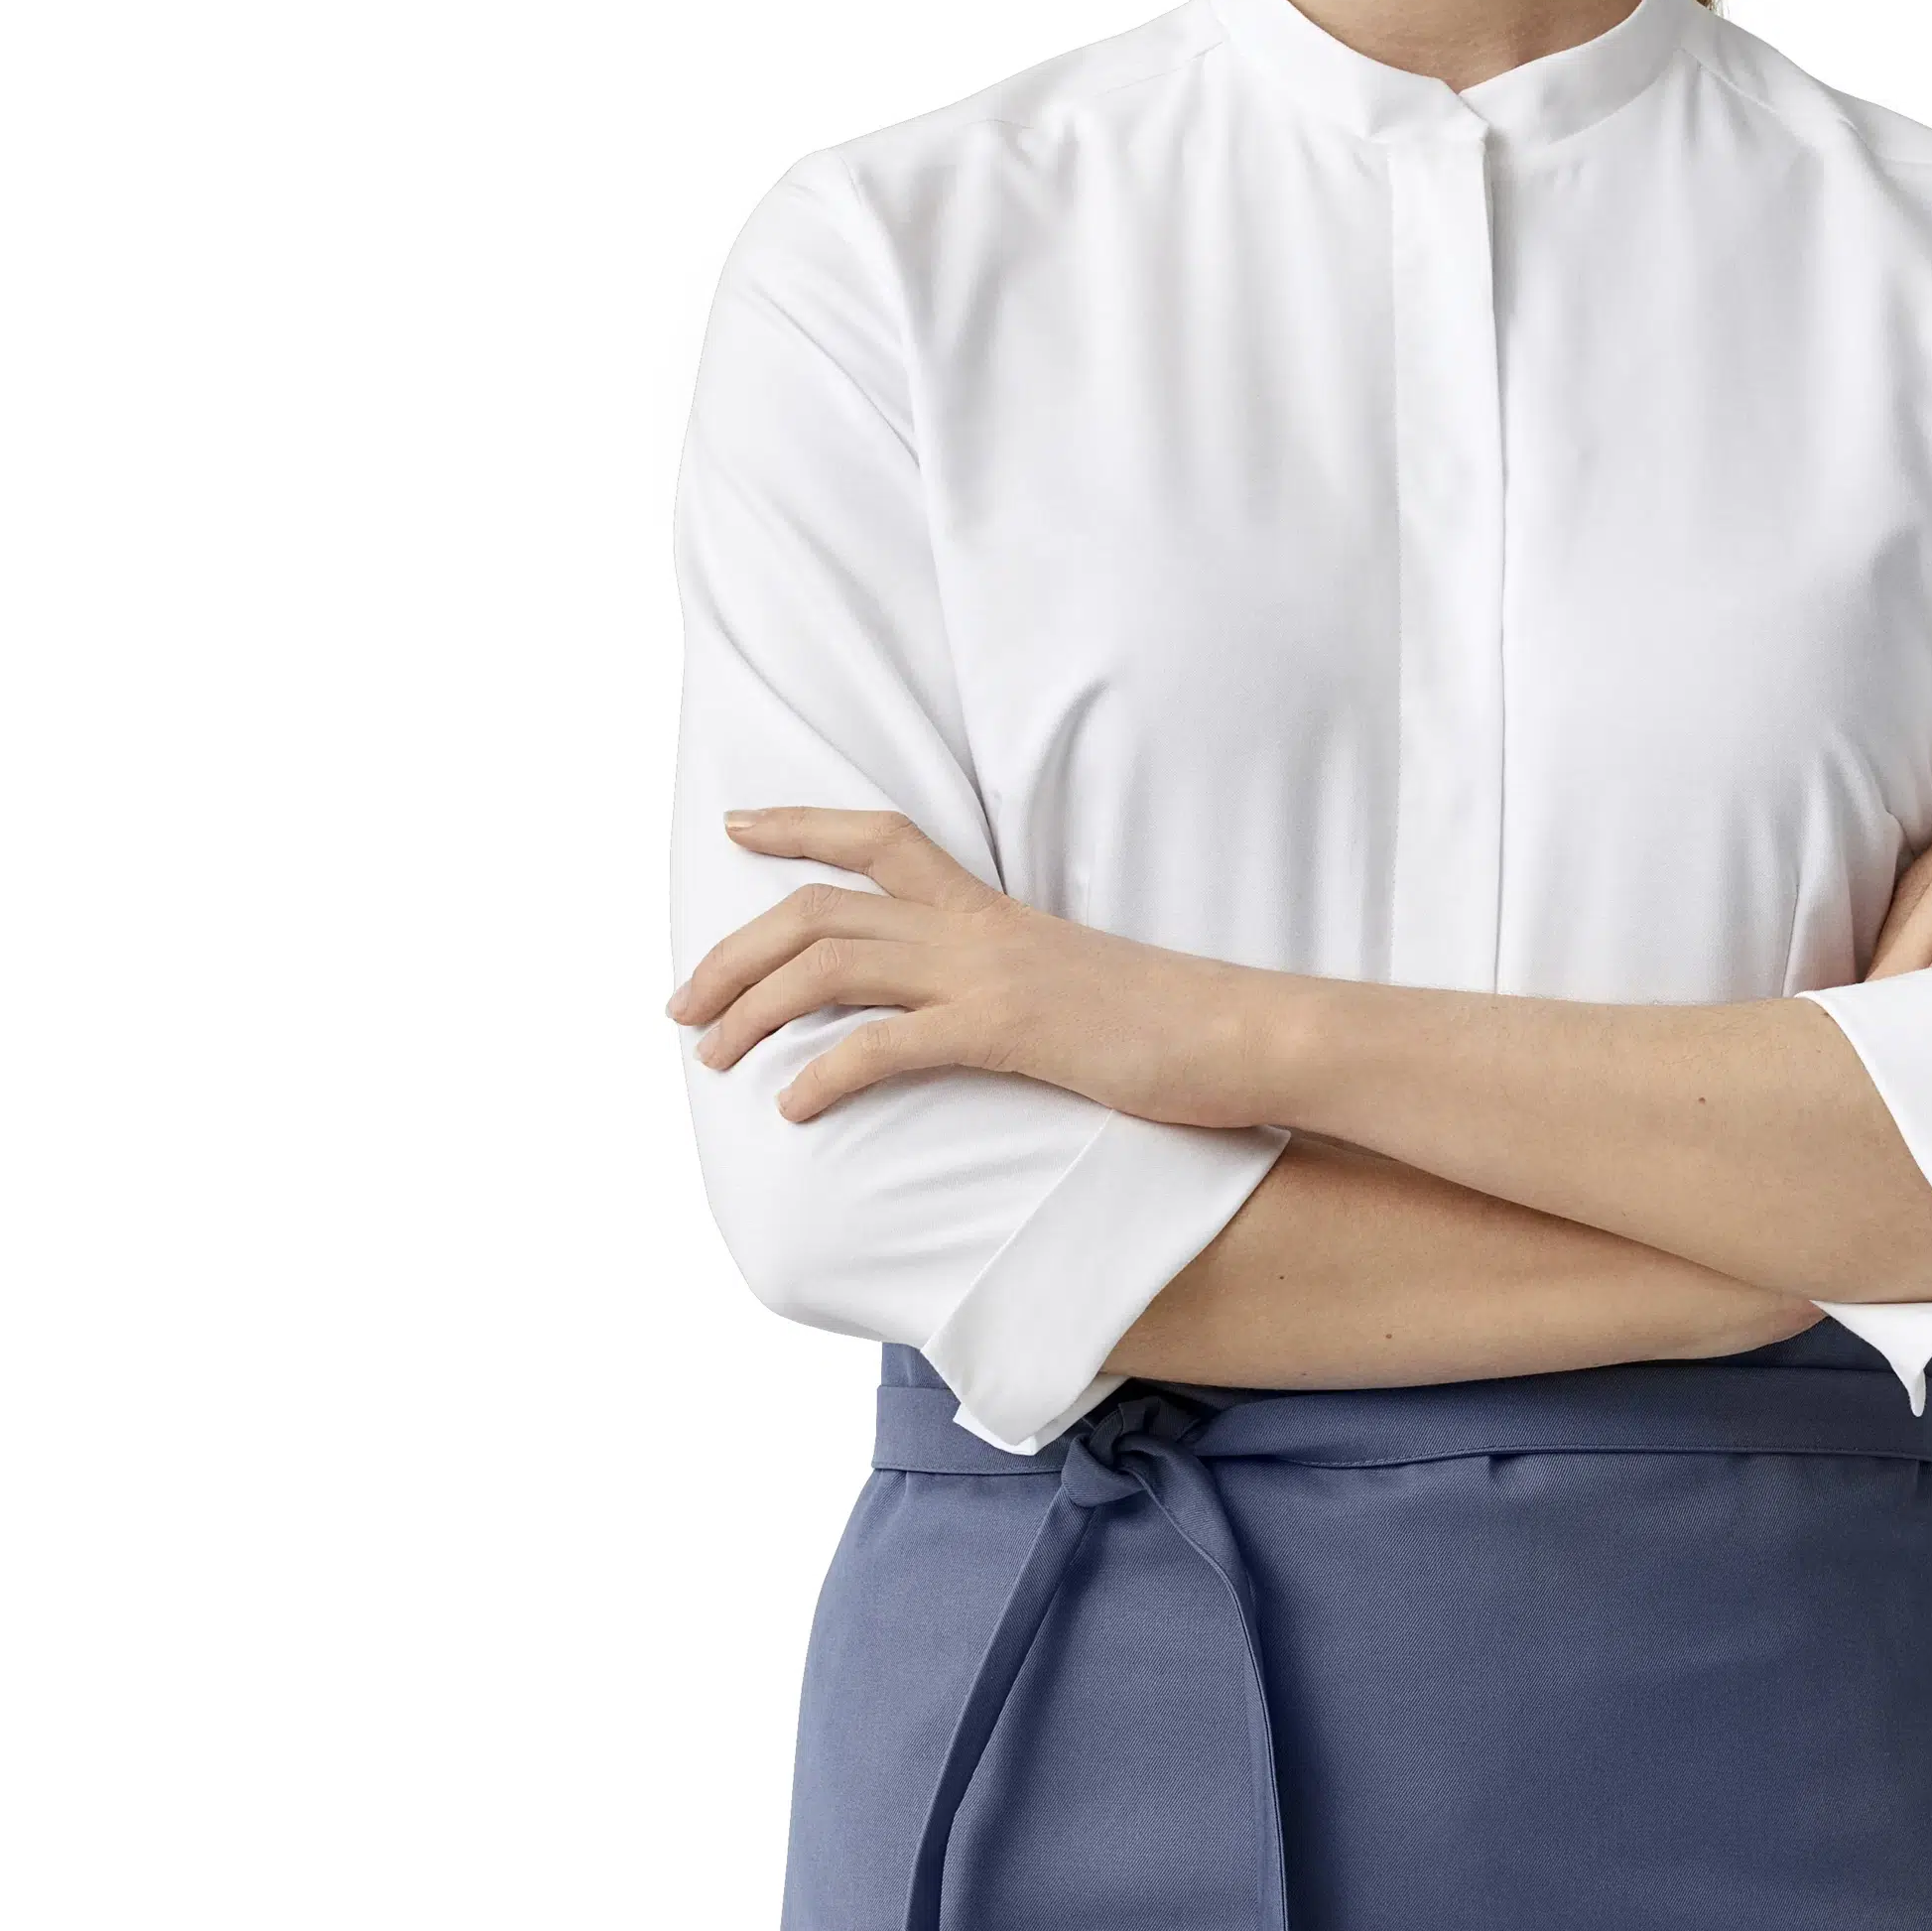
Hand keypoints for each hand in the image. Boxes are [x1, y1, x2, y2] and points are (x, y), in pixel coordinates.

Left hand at [666, 807, 1261, 1126]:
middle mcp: (977, 930)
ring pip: (832, 966)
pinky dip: (825, 1072)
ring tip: (711, 1056)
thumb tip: (978, 1015)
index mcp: (992, 910)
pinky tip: (794, 1105)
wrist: (1249, 1035)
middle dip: (734, 953)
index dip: (801, 825)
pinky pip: (888, 1044)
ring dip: (753, 1010)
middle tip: (682, 1005)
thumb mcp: (1077, 987)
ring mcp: (989, 976)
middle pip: (820, 910)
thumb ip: (1015, 986)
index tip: (739, 825)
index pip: (880, 838)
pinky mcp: (1007, 1032)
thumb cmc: (1175, 1025)